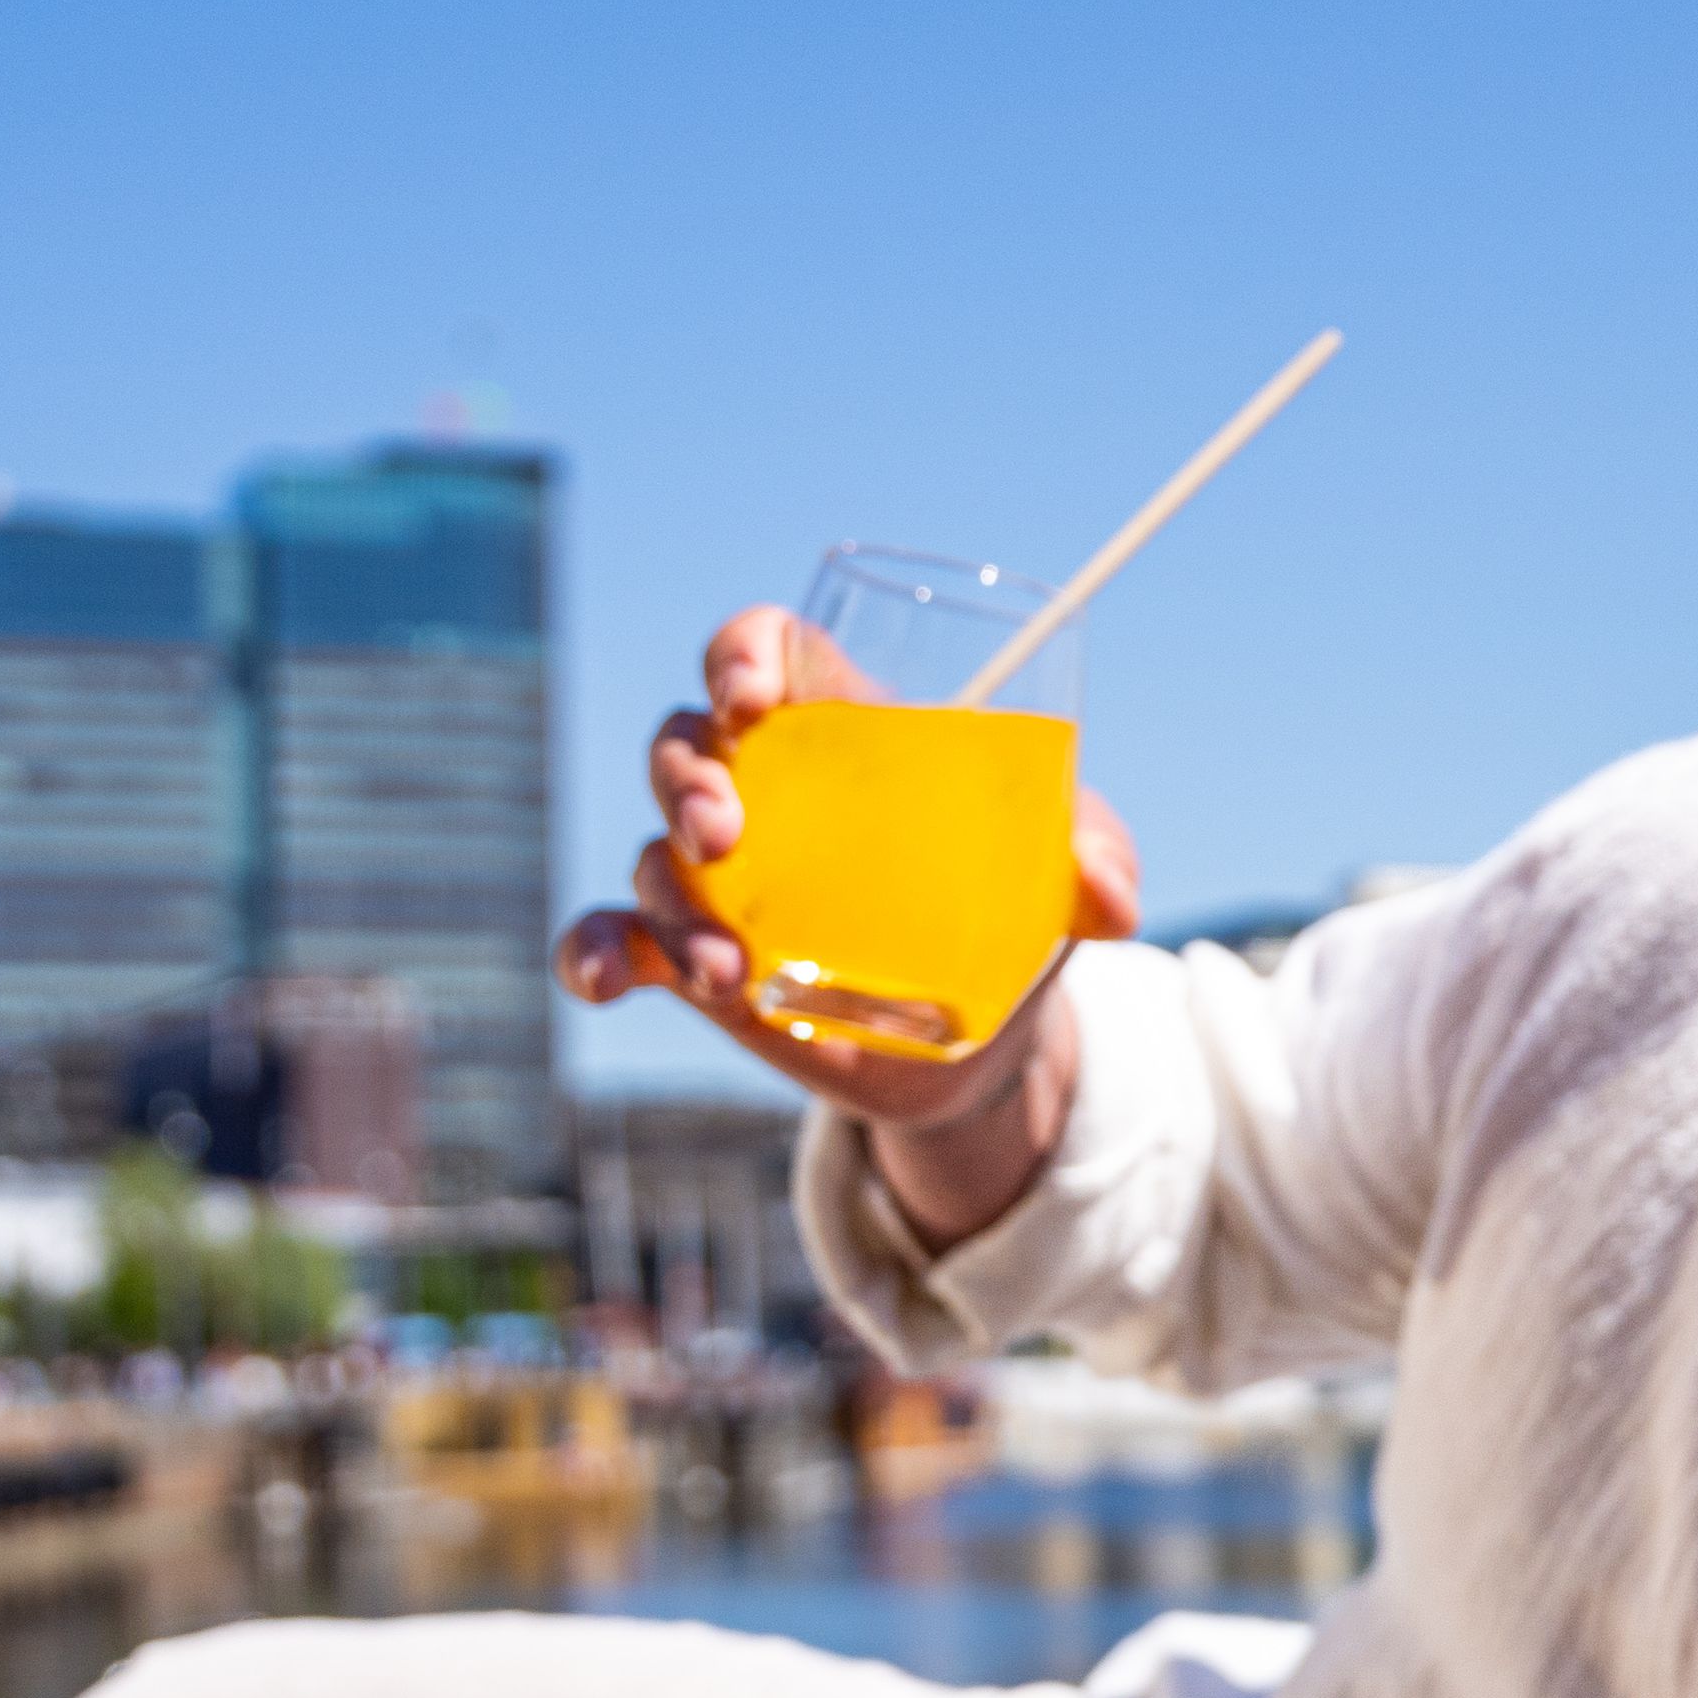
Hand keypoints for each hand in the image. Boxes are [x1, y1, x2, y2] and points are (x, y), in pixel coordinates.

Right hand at [555, 607, 1144, 1243]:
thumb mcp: (1069, 880)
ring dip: (671, 903)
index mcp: (842, 732)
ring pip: (651, 854)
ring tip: (734, 971)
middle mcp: (764, 791)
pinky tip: (604, 977)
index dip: (741, 653)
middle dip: (686, 778)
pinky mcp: (692, 960)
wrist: (985, 1048)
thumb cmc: (1017, 917)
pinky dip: (590, 952)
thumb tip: (1107, 892)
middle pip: (685, 744)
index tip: (755, 698)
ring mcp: (720, 878)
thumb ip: (1097, 859)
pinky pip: (611, 940)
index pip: (769, 650)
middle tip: (724, 834)